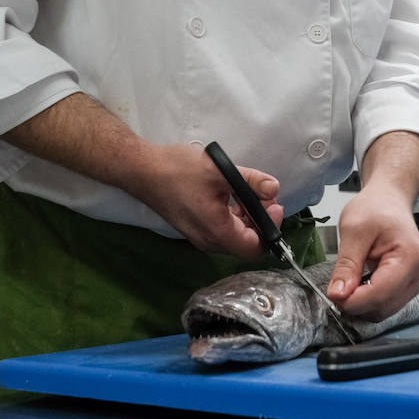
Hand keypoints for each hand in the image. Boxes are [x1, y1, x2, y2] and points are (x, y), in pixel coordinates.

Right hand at [138, 144, 283, 259]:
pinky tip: (233, 196)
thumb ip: (251, 181)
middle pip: (246, 245)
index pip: (255, 248)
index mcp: (216, 231)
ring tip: (250, 193)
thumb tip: (275, 189)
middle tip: (265, 196)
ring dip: (248, 219)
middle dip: (262, 222)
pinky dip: (234, 218)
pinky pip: (222, 231)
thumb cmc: (179, 170)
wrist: (143, 171)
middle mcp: (208, 241)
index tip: (273, 205)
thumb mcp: (220, 170)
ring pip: (235, 238)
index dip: (271, 229)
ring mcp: (199, 237)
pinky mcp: (194, 229)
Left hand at [326, 183, 418, 320]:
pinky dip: (369, 300)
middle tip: (335, 288)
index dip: (354, 301)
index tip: (332, 296)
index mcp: (410, 257)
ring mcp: (415, 282)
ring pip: (385, 310)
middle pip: (384, 307)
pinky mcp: (408, 286)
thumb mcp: (353, 230)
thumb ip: (346, 265)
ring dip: (362, 305)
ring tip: (347, 283)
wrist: (389, 200)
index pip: (380, 293)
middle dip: (357, 304)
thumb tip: (338, 295)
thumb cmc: (376, 208)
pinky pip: (386, 304)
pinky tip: (358, 285)